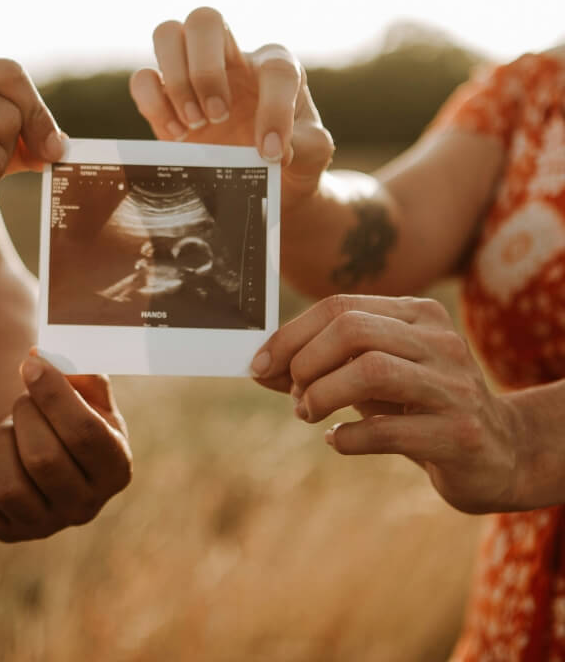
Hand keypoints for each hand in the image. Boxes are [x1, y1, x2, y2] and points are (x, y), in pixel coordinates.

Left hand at [0, 356, 131, 541]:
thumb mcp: (88, 389)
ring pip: (7, 488)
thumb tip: (37, 357)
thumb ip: (76, 369)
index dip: (53, 394)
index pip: (84, 434)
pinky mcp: (5, 533)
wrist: (47, 444)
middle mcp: (86, 506)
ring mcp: (44, 526)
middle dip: (24, 415)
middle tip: (24, 401)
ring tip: (8, 427)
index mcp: (116, 467)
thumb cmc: (70, 411)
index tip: (30, 364)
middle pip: (43, 460)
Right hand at [130, 6, 333, 192]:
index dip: (274, 110)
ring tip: (195, 124)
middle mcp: (232, 59)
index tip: (270, 152)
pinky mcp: (166, 98)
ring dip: (176, 81)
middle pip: (205, 19)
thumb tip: (278, 148)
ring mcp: (194, 73)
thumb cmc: (291, 156)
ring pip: (167, 34)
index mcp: (275, 66)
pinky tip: (177, 135)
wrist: (264, 179)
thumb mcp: (313, 153)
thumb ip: (308, 146)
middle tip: (217, 117)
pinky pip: (142, 79)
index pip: (275, 68)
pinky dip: (152, 103)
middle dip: (206, 70)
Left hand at [250, 294, 522, 513]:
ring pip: (371, 370)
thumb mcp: (370, 376)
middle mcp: (439, 340)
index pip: (339, 305)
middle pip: (352, 330)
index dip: (290, 335)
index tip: (258, 364)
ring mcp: (454, 386)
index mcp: (417, 314)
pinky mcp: (460, 434)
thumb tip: (260, 367)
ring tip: (309, 413)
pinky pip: (387, 430)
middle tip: (294, 394)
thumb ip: (320, 367)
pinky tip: (339, 440)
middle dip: (305, 362)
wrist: (499, 452)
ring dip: (322, 395)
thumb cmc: (417, 405)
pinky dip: (348, 436)